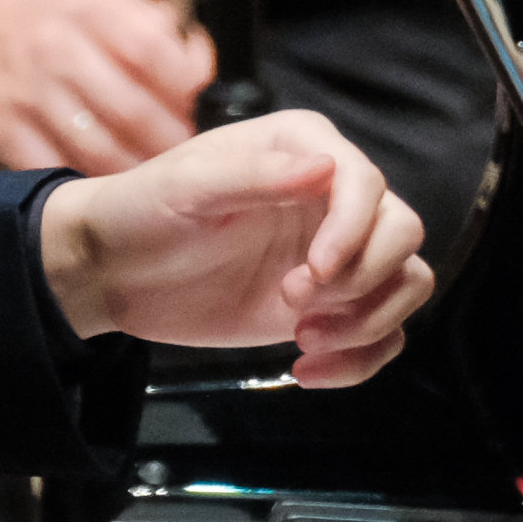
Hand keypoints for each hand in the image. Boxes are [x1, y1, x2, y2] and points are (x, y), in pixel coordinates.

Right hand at [0, 0, 211, 173]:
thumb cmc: (59, 16)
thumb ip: (163, 31)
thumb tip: (200, 72)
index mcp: (90, 8)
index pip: (150, 51)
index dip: (184, 88)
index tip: (197, 108)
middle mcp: (53, 47)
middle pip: (128, 108)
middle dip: (168, 142)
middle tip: (185, 158)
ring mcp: (21, 91)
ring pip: (93, 149)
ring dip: (134, 172)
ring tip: (155, 182)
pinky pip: (49, 170)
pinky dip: (82, 187)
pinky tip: (106, 191)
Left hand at [39, 109, 430, 385]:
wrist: (116, 271)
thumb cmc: (144, 211)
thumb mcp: (188, 186)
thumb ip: (256, 174)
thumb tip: (326, 166)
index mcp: (304, 149)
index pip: (367, 185)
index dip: (354, 232)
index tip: (315, 273)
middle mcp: (332, 198)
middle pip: (403, 233)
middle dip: (361, 279)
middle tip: (293, 302)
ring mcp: (336, 254)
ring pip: (406, 283)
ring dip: (368, 322)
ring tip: (303, 340)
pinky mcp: (329, 306)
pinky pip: (383, 333)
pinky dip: (361, 359)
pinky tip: (307, 372)